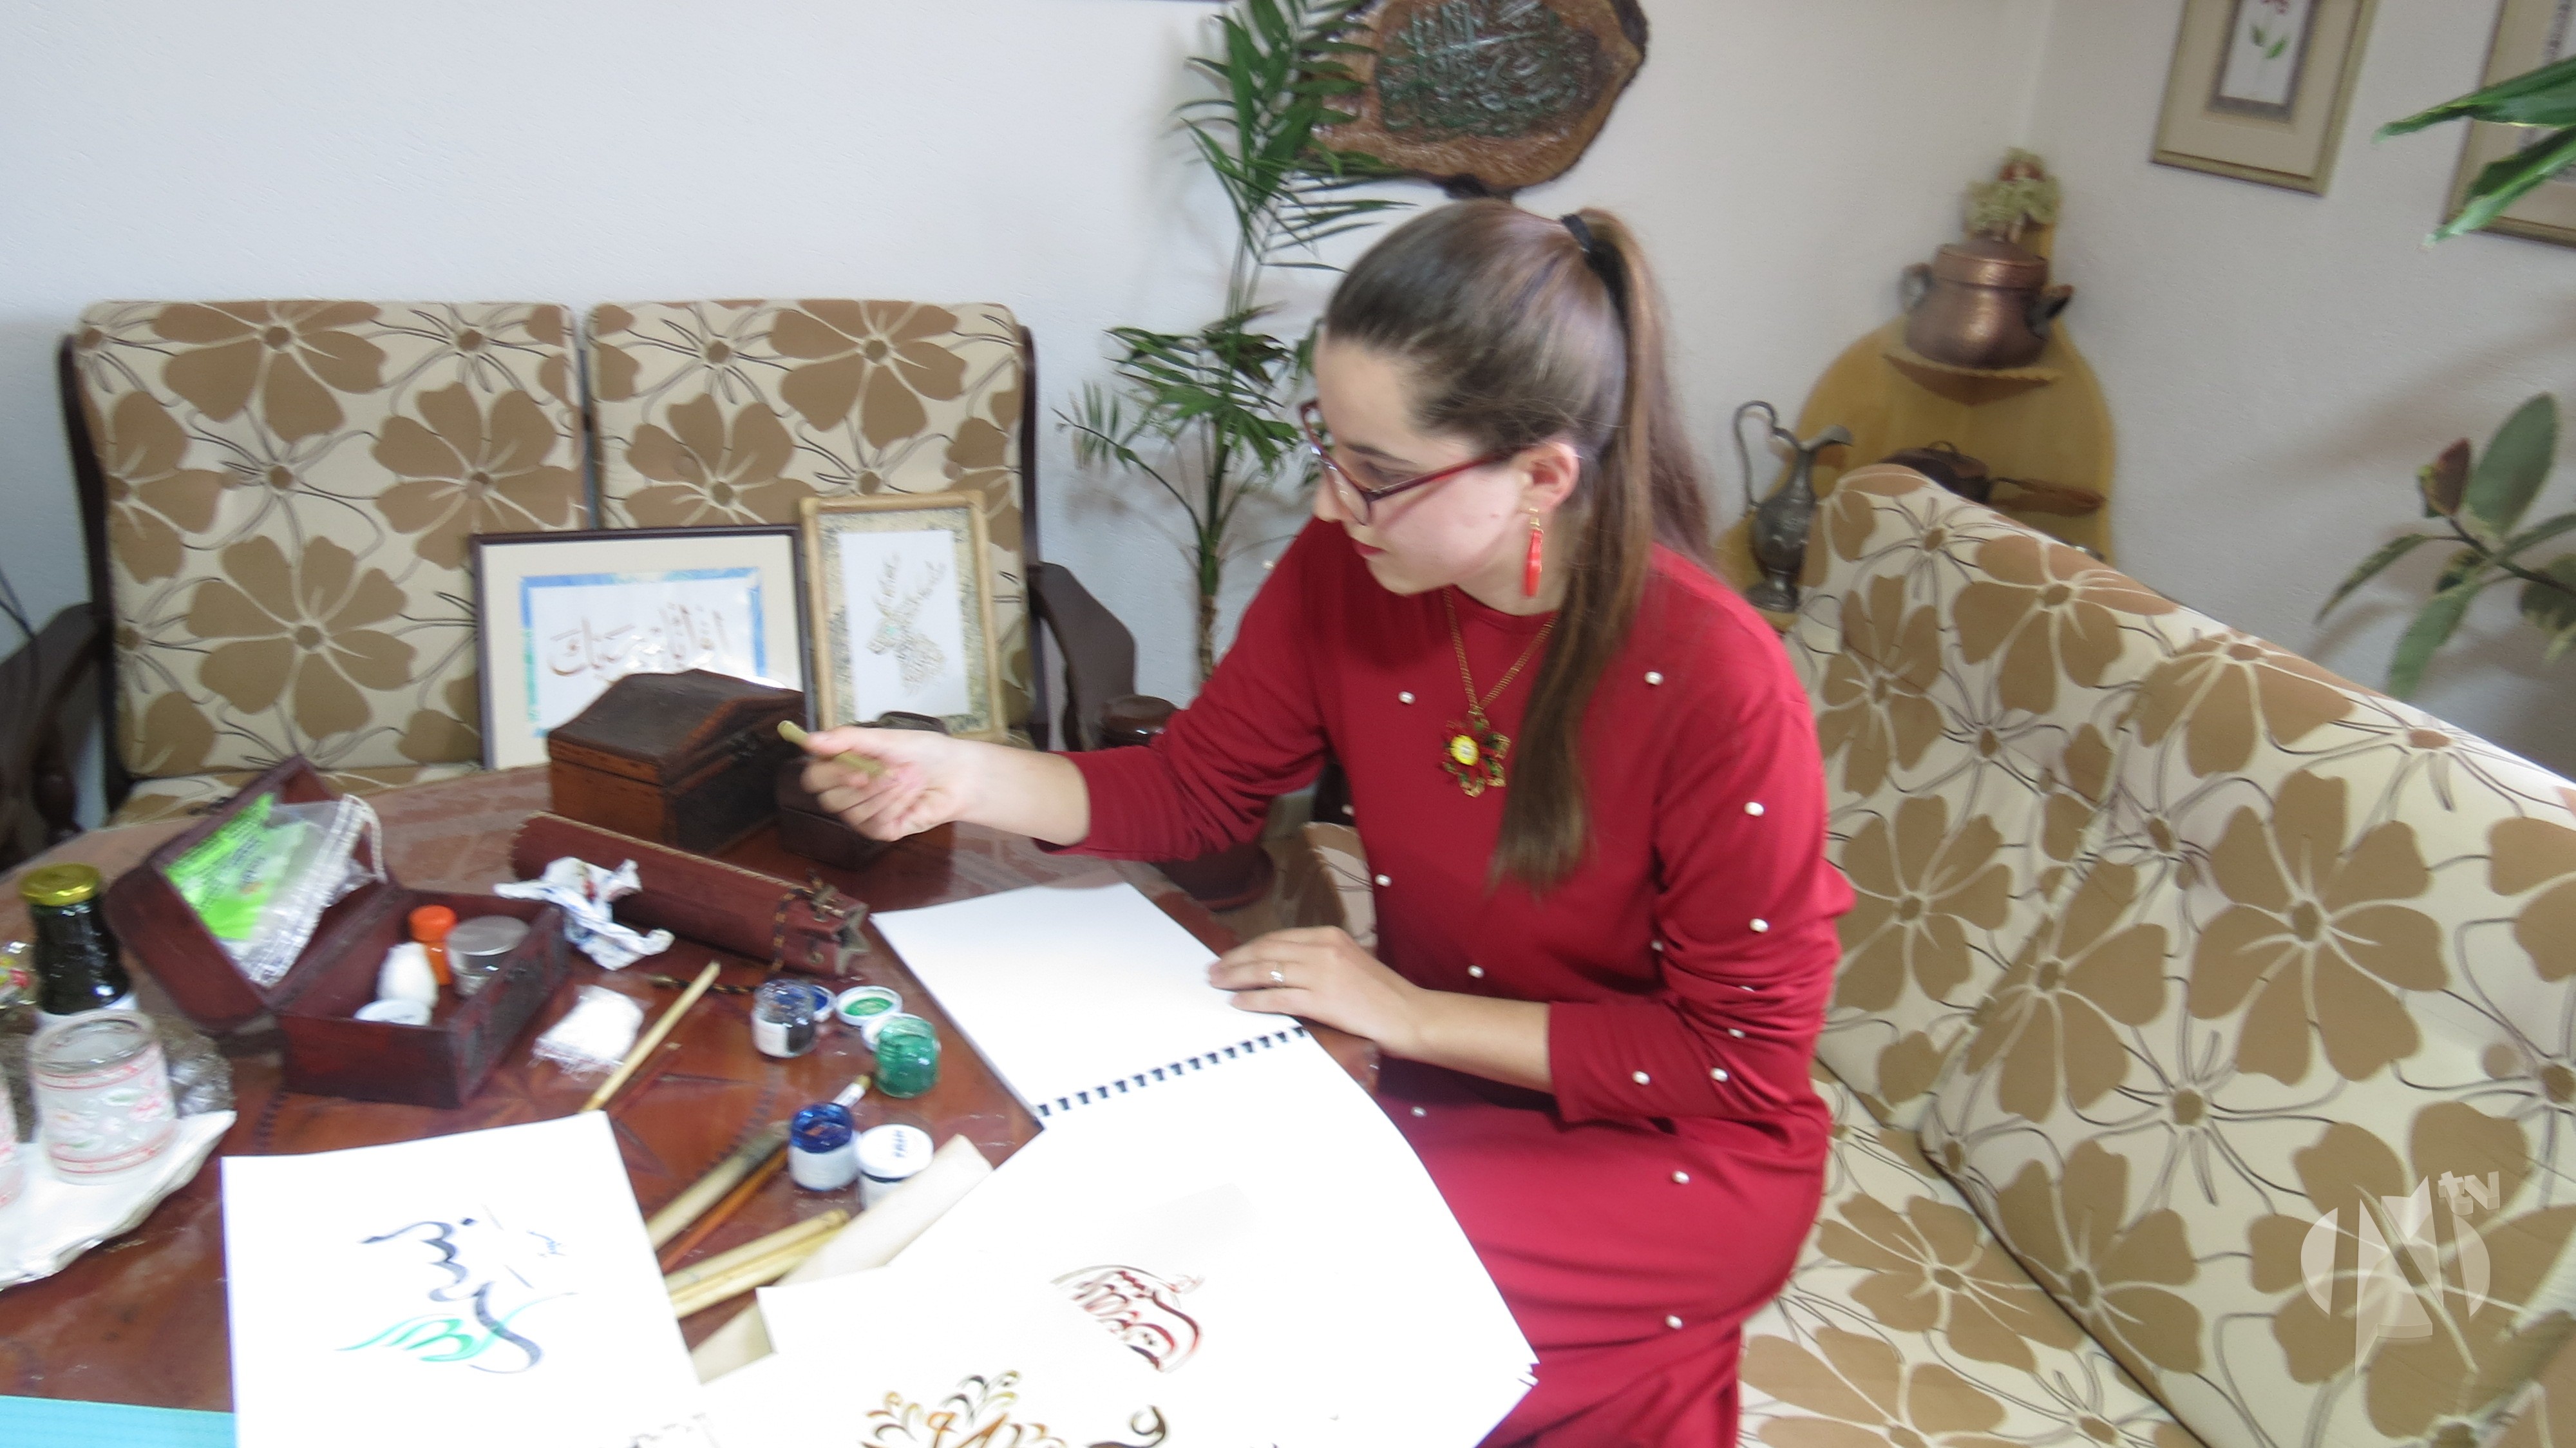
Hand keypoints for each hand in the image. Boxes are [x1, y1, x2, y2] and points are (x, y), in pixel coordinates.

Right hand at [798, 727, 977, 839]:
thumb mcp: (885, 738)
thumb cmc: (923, 752)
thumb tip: (810, 740)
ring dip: (886, 793)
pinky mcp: (882, 830)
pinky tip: (913, 794)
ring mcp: (864, 814)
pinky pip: (876, 824)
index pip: (815, 778)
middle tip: (893, 771)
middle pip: (830, 801)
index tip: (857, 770)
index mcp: (843, 767)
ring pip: (854, 813)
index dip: (832, 776)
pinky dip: (897, 805)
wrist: (958, 773)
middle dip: (865, 786)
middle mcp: (848, 792)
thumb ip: (846, 739)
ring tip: (910, 776)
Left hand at [1207, 927, 1425, 1054]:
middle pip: (1265, 951)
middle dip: (1234, 960)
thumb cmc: (1382, 994)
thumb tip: (1284, 967)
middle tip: (1213, 970)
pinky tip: (1237, 1003)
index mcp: (1328, 936)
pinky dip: (1253, 1000)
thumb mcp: (1350, 962)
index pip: (1277, 938)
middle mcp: (1322, 948)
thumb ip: (1320, 959)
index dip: (1248, 947)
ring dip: (1236, 977)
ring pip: (1266, 971)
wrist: (1409, 1014)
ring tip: (1217, 984)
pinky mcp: (1321, 999)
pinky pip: (1277, 998)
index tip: (1230, 956)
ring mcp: (1321, 973)